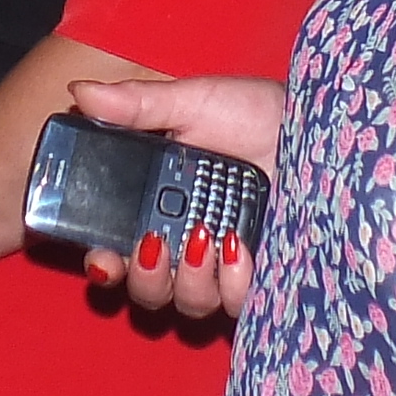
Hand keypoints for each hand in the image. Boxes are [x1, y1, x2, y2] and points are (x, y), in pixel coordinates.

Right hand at [68, 74, 284, 319]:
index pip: (115, 252)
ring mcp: (224, 265)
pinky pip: (237, 303)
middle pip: (148, 291)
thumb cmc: (254, 112)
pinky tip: (238, 251)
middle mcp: (185, 243)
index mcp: (157, 207)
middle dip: (143, 278)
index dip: (103, 264)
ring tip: (202, 237)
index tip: (102, 257)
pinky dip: (232, 284)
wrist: (314, 124)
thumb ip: (137, 105)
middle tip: (153, 244)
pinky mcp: (262, 276)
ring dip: (187, 279)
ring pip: (190, 303)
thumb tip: (81, 92)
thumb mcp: (192, 103)